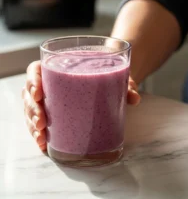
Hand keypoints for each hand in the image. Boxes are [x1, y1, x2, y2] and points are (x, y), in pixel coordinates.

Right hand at [22, 61, 140, 150]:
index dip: (33, 80)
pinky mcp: (54, 113)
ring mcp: (50, 99)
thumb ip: (125, 84)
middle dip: (32, 109)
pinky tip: (42, 143)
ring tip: (41, 137)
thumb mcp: (117, 75)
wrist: (111, 80)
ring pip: (31, 109)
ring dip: (32, 124)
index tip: (39, 93)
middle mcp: (51, 82)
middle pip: (30, 93)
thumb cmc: (107, 74)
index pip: (37, 69)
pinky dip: (38, 133)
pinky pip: (39, 122)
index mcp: (60, 66)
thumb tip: (134, 98)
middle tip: (42, 122)